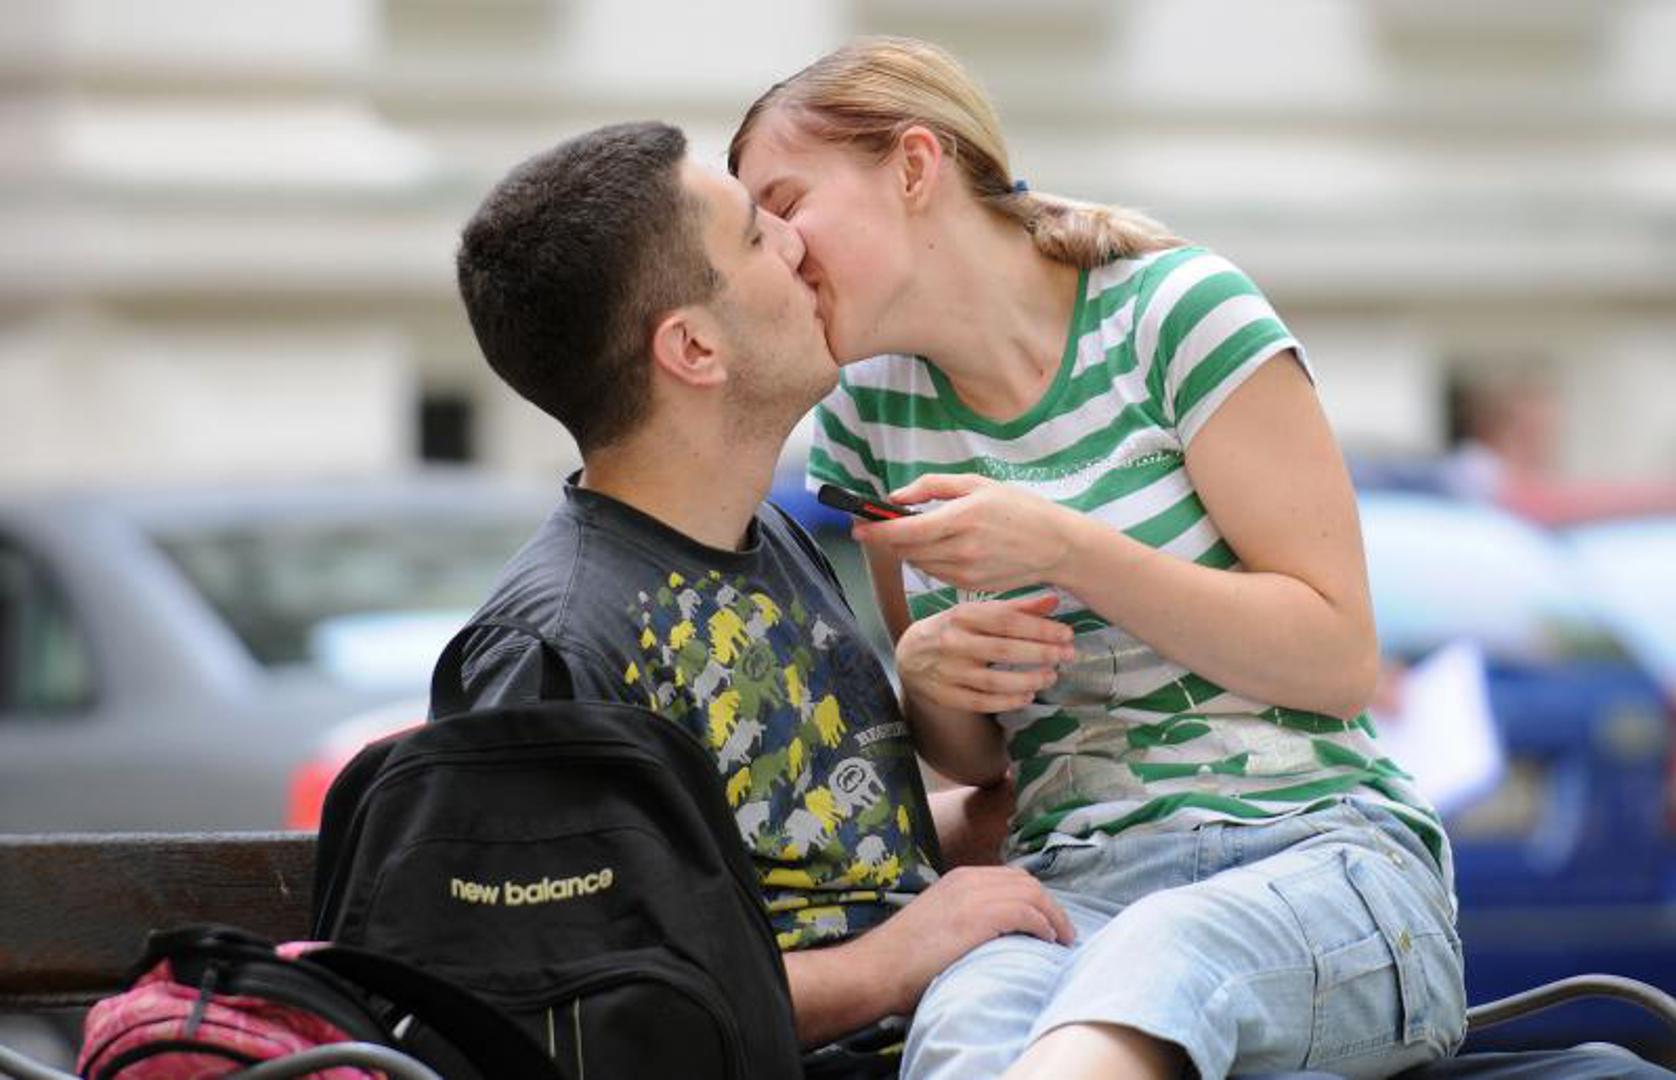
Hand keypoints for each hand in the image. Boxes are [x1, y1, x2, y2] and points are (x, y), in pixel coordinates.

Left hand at [852, 474, 1078, 592]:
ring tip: (922, 532)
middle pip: (906, 550)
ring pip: (918, 563)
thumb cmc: (1019, 509)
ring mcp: (966, 572)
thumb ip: (932, 486)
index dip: (876, 531)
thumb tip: (896, 497)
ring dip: (910, 549)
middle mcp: (962, 549)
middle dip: (889, 538)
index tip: (858, 527)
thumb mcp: (977, 484)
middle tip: (882, 525)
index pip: (905, 531)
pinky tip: (945, 547)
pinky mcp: (970, 586)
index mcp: (963, 518)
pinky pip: (936, 573)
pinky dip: (930, 560)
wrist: (1056, 546)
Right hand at [859, 865, 1075, 1014]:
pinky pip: (1026, 912)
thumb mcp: (939, 923)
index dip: (1035, 899)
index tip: (1048, 922)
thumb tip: (994, 935)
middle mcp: (968, 879)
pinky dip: (1044, 924)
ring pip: (1032, 894)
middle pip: (1026, 882)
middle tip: (1062, 932)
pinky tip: (1048, 941)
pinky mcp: (979, 916)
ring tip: (1063, 939)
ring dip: (1054, 916)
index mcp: (958, 878)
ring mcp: (973, 895)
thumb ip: (965, 918)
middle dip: (1049, 905)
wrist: (879, 968)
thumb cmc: (903, 958)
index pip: (1011, 878)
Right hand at [898, 595, 1075, 713]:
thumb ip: (1016, 608)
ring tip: (1050, 676)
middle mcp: (954, 643)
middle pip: (1003, 651)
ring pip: (993, 681)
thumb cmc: (953, 629)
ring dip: (1028, 680)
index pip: (1006, 621)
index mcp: (964, 616)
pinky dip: (1008, 701)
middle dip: (1040, 654)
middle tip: (1066, 656)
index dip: (1039, 628)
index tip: (1067, 634)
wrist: (910, 655)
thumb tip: (1054, 600)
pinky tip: (1027, 696)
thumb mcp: (978, 612)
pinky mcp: (947, 696)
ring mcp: (949, 672)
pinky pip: (981, 702)